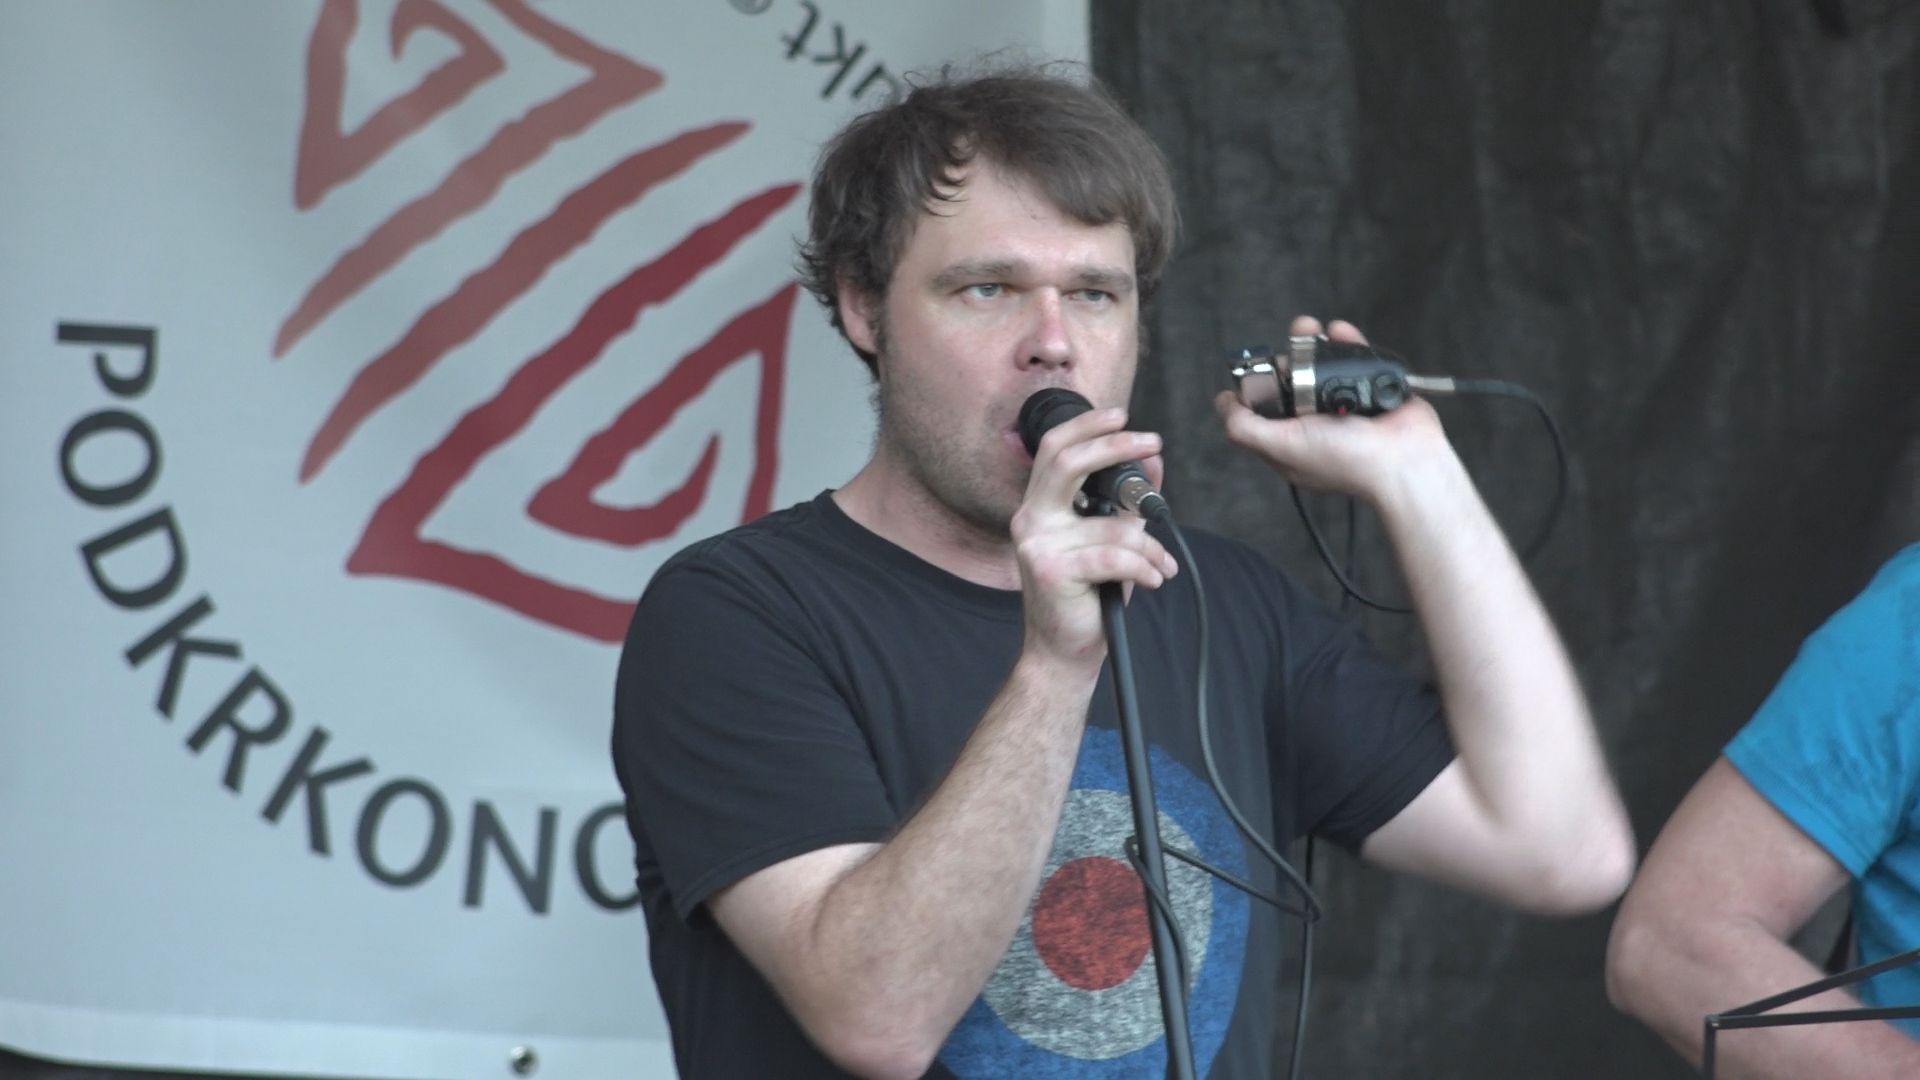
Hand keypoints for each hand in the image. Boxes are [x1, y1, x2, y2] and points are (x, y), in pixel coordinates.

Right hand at [1011, 406, 1177, 666]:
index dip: (1086, 426)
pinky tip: (1152, 579)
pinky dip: (1146, 567)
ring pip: (1114, 525)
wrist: (1063, 651)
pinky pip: (1117, 556)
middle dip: (1115, 446)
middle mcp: (1030, 520)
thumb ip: (1124, 502)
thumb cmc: (1086, 595)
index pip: (1053, 450)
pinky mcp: (1052, 571)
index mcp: (1040, 507)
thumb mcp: (1109, 539)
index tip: (1122, 416)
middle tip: (1153, 443)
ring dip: (1150, 547)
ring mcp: (1038, 545)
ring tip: (1160, 565)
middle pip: (1067, 462)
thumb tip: (1152, 463)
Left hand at [1214, 316, 1456, 504]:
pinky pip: (1354, 357)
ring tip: (1309, 328)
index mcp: (1290, 441)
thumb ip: (1245, 428)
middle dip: (1285, 359)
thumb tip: (1223, 403)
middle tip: (1286, 350)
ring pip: (1320, 365)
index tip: (1257, 372)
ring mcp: (1343, 404)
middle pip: (1291, 381)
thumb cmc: (1346, 459)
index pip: (1262, 410)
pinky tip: (1338, 332)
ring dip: (1312, 342)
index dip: (1255, 389)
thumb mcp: (1281, 447)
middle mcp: (1314, 423)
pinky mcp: (1370, 387)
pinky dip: (1346, 340)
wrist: (1405, 458)